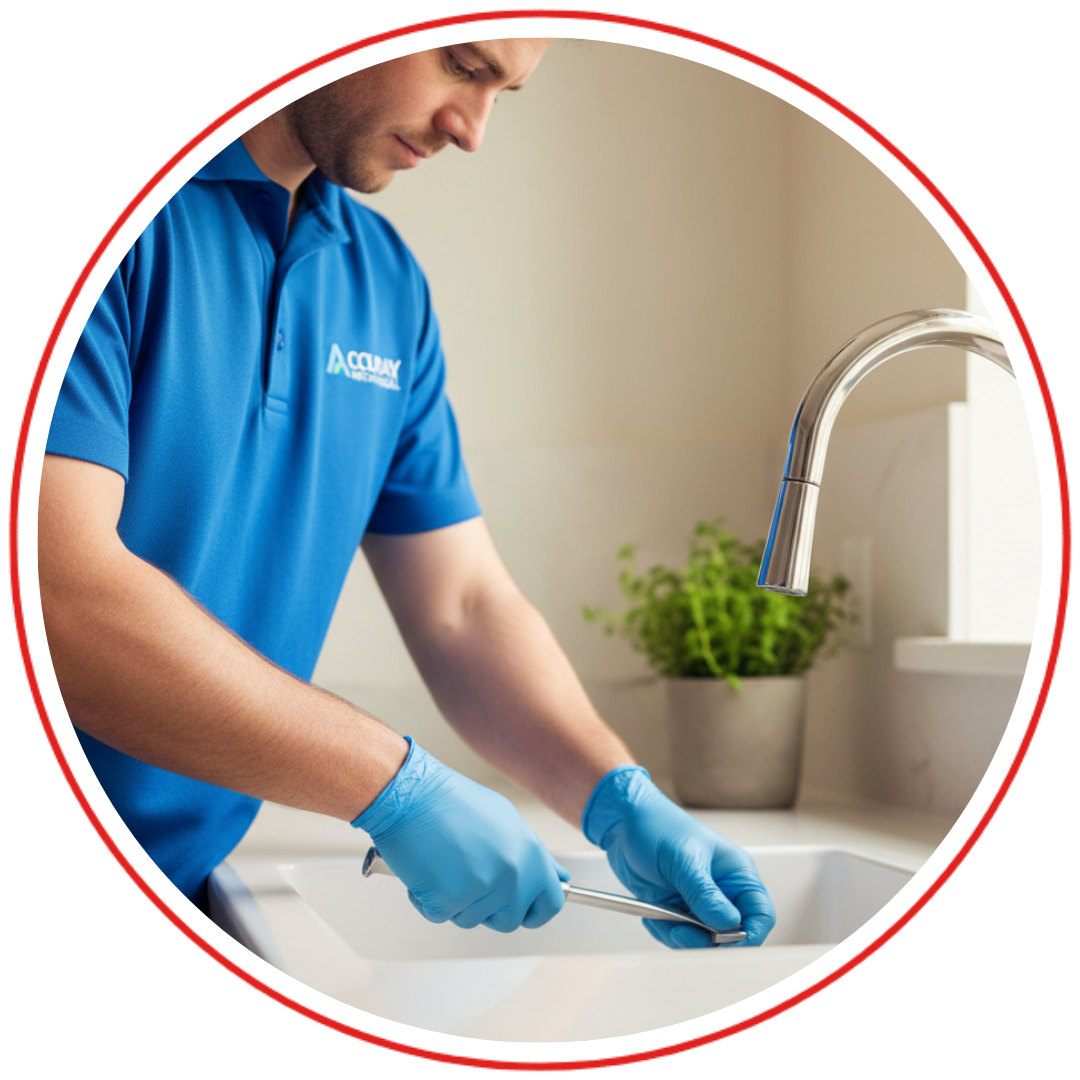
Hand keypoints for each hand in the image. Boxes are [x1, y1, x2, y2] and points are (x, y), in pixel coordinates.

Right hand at [354, 739, 567, 931]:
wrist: (411, 793)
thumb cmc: (450, 802)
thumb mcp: (505, 821)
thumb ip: (530, 855)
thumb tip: (555, 878)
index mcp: (529, 852)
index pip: (551, 901)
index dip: (536, 911)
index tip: (525, 911)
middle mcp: (512, 872)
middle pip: (509, 919)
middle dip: (488, 908)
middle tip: (468, 878)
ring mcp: (482, 888)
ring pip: (471, 920)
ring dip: (455, 901)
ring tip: (445, 863)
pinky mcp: (449, 899)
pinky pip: (440, 916)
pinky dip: (428, 900)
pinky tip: (427, 868)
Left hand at [583, 766, 775, 947]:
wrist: (623, 822)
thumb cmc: (657, 826)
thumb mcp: (682, 860)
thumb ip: (705, 894)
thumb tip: (729, 924)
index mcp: (736, 873)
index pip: (760, 914)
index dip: (748, 935)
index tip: (723, 943)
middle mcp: (723, 891)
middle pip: (732, 935)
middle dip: (706, 940)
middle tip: (680, 930)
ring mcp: (699, 902)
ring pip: (703, 941)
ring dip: (680, 937)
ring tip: (661, 916)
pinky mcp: (678, 909)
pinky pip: (679, 936)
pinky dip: (664, 931)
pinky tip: (651, 913)